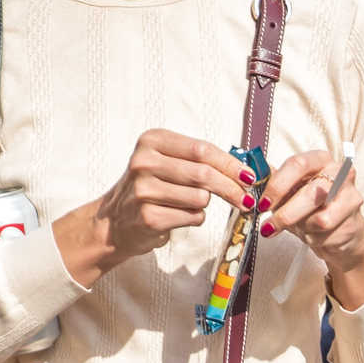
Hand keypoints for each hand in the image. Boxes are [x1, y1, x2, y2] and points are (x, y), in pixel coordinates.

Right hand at [54, 129, 254, 286]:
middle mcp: (145, 162)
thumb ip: (198, 160)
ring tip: (189, 205)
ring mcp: (144, 191)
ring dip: (205, 205)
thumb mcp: (166, 162)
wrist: (113, 221)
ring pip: (201, 198)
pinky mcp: (149, 217)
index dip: (231, 164)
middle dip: (232, 188)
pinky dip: (194, 219)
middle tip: (247, 199)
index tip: (250, 176)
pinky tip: (178, 216)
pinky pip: (192, 217)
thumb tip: (244, 168)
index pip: (202, 150)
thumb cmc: (149, 189)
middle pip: (204, 174)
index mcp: (152, 141)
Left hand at [258, 151, 363, 308]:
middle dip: (285, 214)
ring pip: (318, 217)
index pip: (297, 164)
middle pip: (309, 192)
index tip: (263, 204)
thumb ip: (273, 184)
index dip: (277, 186)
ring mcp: (350, 192)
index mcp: (318, 159)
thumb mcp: (289, 194)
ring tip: (299, 228)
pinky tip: (314, 234)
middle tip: (268, 227)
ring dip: (301, 227)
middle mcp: (338, 171)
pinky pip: (327, 231)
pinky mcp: (354, 216)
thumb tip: (251, 178)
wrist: (341, 231)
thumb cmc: (312, 209)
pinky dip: (314, 236)